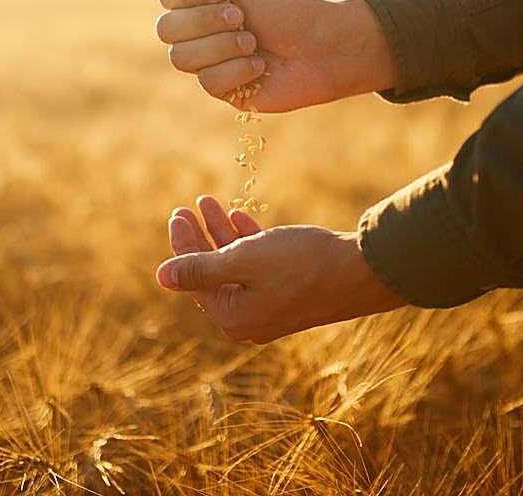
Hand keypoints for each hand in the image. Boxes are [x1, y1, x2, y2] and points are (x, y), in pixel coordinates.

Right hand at [152, 0, 394, 110]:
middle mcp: (200, 33)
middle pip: (166, 30)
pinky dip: (238, 70)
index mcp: (201, 3)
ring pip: (182, 58)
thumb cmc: (287, 7)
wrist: (324, 45)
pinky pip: (208, 83)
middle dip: (206, 21)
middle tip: (241, 17)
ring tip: (254, 43)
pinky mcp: (224, 91)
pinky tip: (261, 67)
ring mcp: (209, 63)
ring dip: (223, 46)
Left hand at [155, 196, 404, 342]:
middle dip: (199, 238)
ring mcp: (271, 307)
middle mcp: (249, 318)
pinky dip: (247, 243)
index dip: (183, 244)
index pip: (194, 278)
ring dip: (222, 234)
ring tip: (210, 203)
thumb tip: (161, 277)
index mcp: (234, 316)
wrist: (361, 271)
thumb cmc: (303, 263)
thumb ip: (201, 268)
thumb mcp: (245, 260)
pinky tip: (241, 217)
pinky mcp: (290, 293)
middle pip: (212, 273)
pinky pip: (258, 268)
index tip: (177, 214)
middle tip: (187, 208)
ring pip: (235, 266)